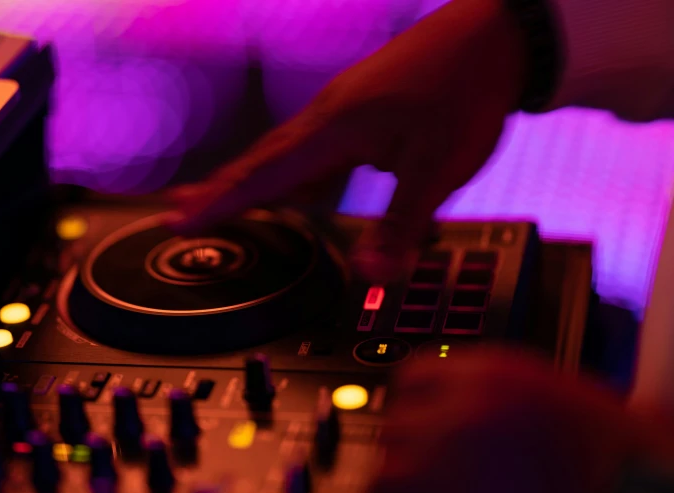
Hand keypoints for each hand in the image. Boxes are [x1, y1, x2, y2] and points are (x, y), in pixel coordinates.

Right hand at [164, 0, 526, 281]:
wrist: (494, 34)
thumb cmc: (464, 90)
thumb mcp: (437, 168)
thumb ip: (400, 225)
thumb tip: (372, 276)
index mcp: (334, 129)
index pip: (262, 174)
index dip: (219, 202)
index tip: (179, 220)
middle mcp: (328, 115)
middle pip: (260, 160)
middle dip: (220, 190)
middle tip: (180, 211)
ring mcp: (343, 108)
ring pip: (286, 154)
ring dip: (254, 182)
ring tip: (225, 202)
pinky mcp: (362, 108)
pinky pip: (314, 148)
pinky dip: (296, 173)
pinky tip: (305, 190)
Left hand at [368, 349, 673, 492]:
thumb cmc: (614, 462)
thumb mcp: (556, 403)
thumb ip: (499, 399)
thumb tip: (461, 412)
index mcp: (493, 373)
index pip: (413, 377)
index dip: (415, 411)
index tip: (420, 436)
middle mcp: (466, 402)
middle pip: (397, 421)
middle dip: (409, 454)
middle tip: (429, 485)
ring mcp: (452, 448)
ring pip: (387, 468)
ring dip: (401, 492)